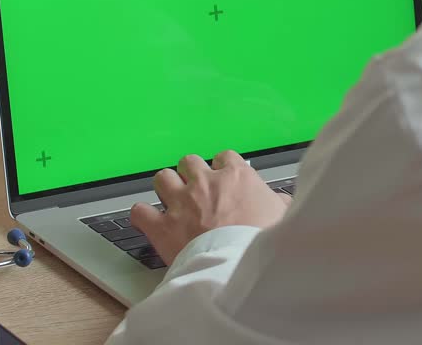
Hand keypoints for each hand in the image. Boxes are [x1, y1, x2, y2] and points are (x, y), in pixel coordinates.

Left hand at [131, 150, 290, 264]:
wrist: (237, 266)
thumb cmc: (261, 241)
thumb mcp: (281, 216)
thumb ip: (277, 203)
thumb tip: (280, 202)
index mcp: (236, 176)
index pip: (225, 157)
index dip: (223, 168)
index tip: (224, 179)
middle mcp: (205, 183)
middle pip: (189, 162)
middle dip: (191, 174)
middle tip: (197, 190)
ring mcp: (180, 202)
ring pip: (163, 178)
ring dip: (166, 188)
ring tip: (172, 200)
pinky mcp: (162, 226)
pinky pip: (140, 211)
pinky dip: (142, 215)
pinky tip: (148, 220)